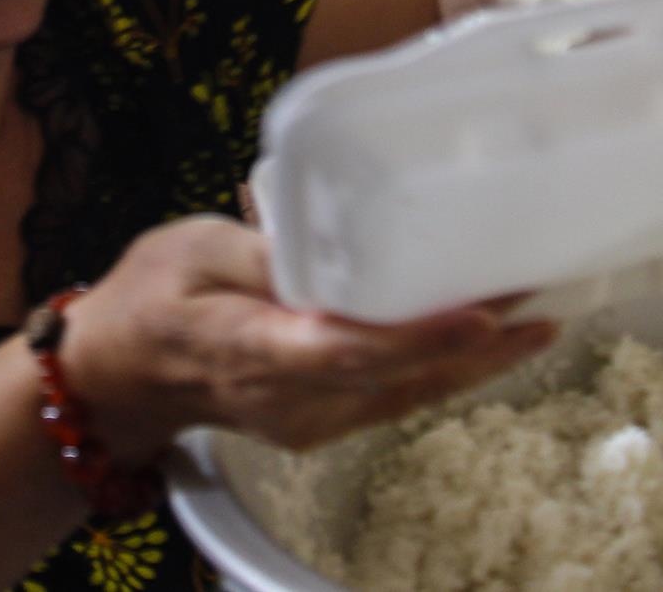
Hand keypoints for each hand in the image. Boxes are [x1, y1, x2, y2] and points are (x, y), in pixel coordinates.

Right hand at [61, 217, 552, 459]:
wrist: (119, 375)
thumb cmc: (150, 297)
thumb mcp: (192, 248)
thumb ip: (265, 252)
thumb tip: (336, 241)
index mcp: (250, 350)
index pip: (346, 350)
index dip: (419, 337)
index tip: (480, 316)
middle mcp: (290, 401)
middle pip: (397, 380)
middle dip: (476, 343)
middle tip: (543, 295)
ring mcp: (310, 421)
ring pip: (407, 395)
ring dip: (477, 361)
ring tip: (543, 317)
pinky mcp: (324, 420)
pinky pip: (396, 398)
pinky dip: (447, 368)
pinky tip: (494, 342)